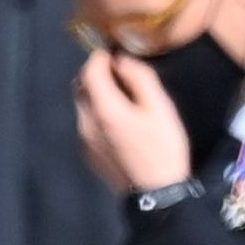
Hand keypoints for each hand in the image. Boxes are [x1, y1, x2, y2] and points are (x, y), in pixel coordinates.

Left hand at [76, 49, 199, 195]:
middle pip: (80, 88)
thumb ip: (139, 78)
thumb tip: (122, 60)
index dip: (101, 57)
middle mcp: (85, 124)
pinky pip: (86, 122)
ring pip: (82, 106)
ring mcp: (84, 141)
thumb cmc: (163, 145)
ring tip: (123, 93)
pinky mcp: (88, 152)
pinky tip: (119, 116)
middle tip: (121, 71)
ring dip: (96, 92)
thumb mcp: (159, 105)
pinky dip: (97, 110)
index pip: (89, 72)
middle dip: (96, 73)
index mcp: (103, 110)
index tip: (117, 52)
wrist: (155, 192)